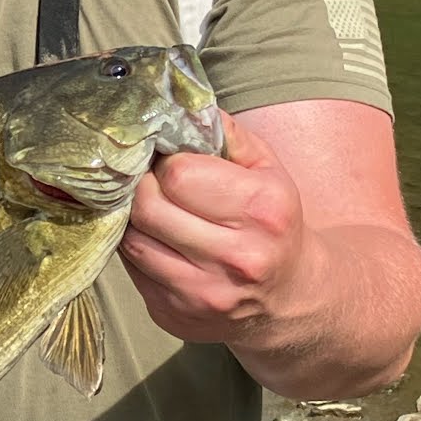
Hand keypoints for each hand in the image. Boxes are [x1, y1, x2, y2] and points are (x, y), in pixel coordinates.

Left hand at [120, 111, 314, 345]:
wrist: (289, 299)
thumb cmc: (273, 223)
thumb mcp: (267, 170)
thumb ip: (224, 133)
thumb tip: (175, 104)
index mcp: (261, 211)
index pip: (177, 175)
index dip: (163, 162)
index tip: (165, 159)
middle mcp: (235, 258)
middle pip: (147, 208)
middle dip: (139, 186)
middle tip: (144, 178)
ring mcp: (202, 293)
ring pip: (131, 241)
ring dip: (131, 218)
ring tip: (146, 206)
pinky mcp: (175, 316)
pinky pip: (132, 270)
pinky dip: (135, 248)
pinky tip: (153, 238)